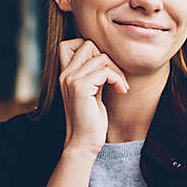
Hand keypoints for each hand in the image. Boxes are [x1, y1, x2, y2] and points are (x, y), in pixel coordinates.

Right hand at [58, 38, 128, 156]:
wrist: (83, 143)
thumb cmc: (90, 121)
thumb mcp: (92, 92)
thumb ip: (93, 75)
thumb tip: (106, 58)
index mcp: (65, 74)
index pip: (69, 43)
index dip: (90, 49)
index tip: (104, 68)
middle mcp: (65, 74)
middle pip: (88, 44)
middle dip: (108, 58)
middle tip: (116, 77)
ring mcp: (71, 79)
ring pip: (101, 57)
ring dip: (117, 71)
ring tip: (121, 86)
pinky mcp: (80, 87)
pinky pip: (105, 71)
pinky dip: (118, 79)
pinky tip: (121, 91)